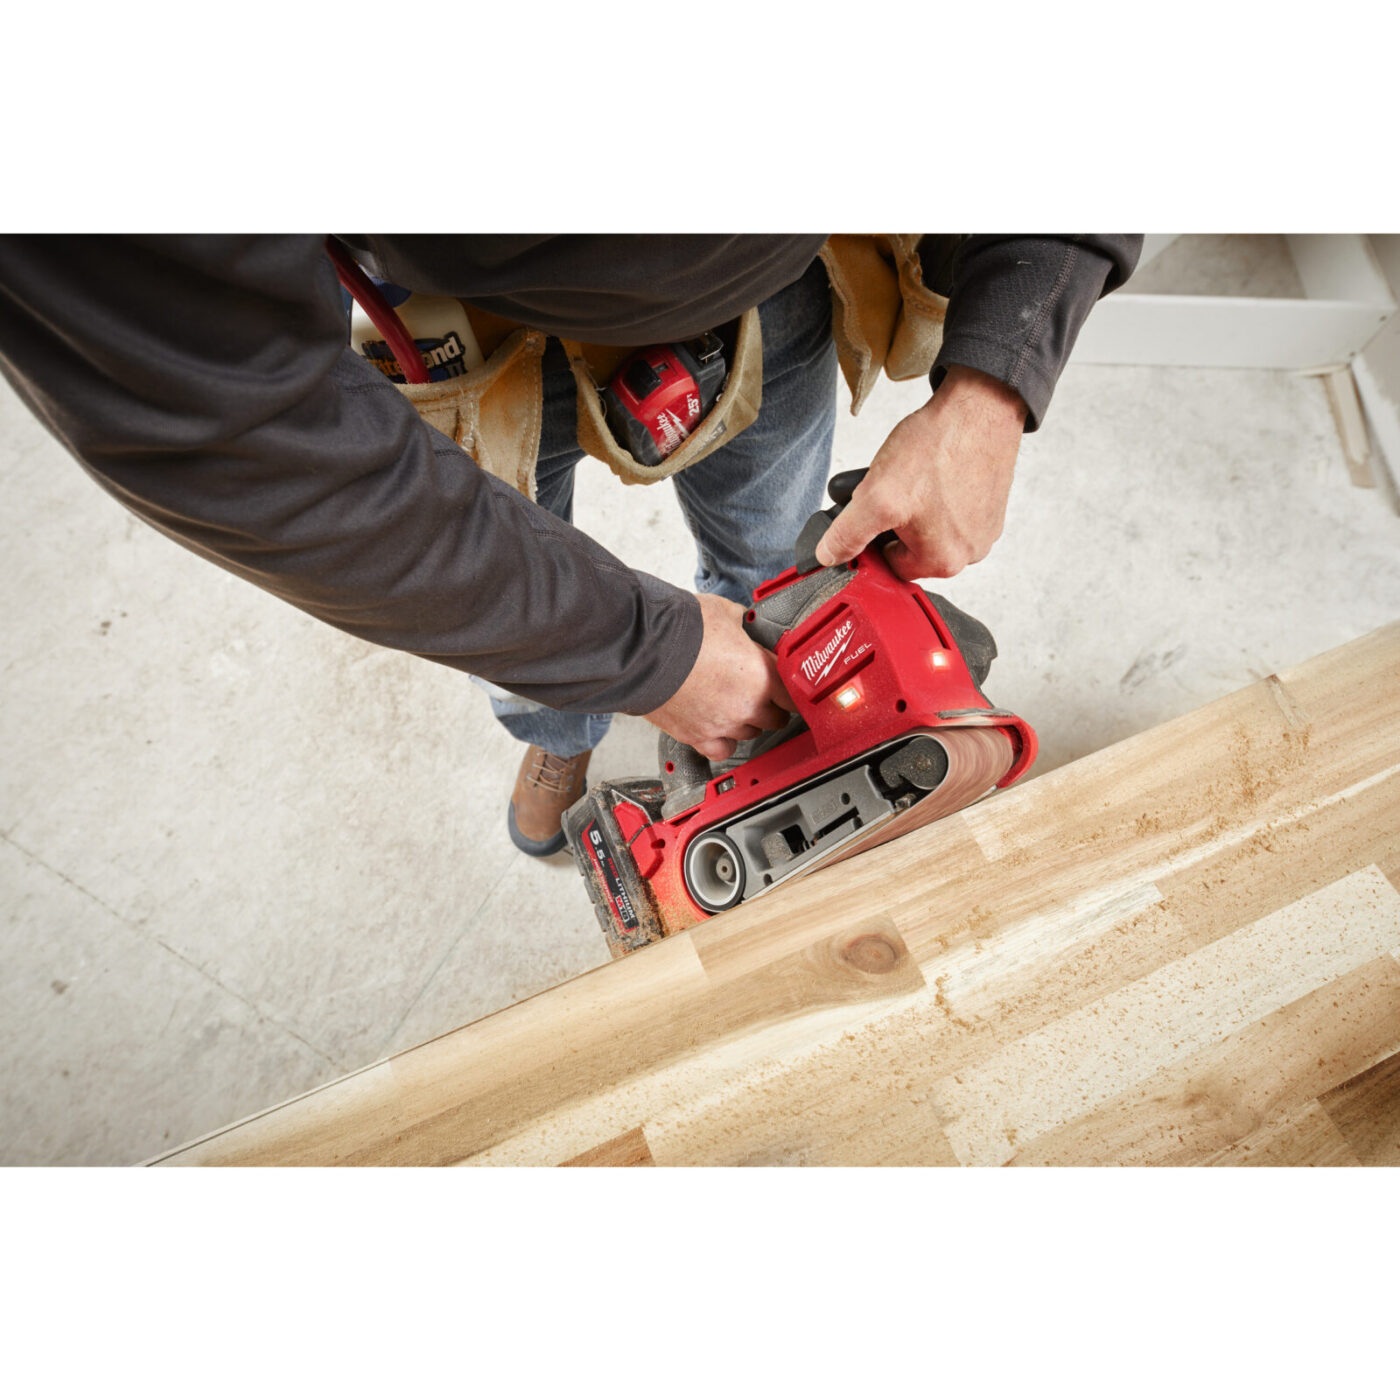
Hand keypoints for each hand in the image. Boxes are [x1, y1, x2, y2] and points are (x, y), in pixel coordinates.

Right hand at [644, 593, 792, 761]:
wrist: (642, 649)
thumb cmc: (682, 630)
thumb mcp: (725, 612)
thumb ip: (746, 624)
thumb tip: (750, 623)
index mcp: (762, 675)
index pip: (795, 694)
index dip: (792, 689)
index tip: (788, 685)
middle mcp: (746, 706)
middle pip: (776, 718)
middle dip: (772, 705)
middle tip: (762, 692)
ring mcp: (722, 724)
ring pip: (750, 734)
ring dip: (748, 721)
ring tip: (736, 705)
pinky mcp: (696, 736)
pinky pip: (722, 750)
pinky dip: (724, 742)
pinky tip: (720, 728)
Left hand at [815, 365, 1025, 578]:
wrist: (980, 404)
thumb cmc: (939, 448)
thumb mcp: (877, 497)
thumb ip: (847, 534)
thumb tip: (829, 556)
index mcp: (944, 561)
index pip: (891, 566)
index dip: (874, 540)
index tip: (872, 514)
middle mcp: (971, 551)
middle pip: (912, 546)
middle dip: (896, 519)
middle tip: (893, 486)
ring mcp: (985, 526)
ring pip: (932, 525)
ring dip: (915, 504)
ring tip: (914, 473)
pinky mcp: (992, 503)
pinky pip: (954, 507)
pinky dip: (939, 491)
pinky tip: (934, 468)